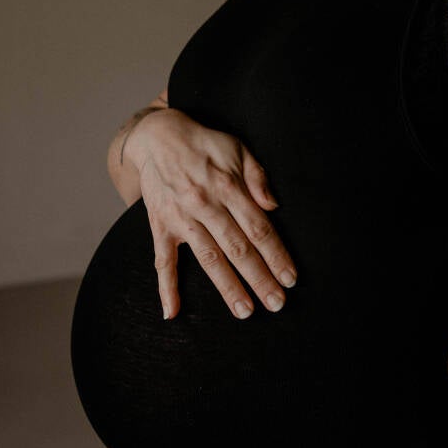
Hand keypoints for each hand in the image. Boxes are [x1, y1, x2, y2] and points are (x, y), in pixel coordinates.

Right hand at [125, 108, 296, 321]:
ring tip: (245, 310)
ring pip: (209, 259)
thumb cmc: (204, 144)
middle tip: (277, 304)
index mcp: (228, 187)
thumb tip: (274, 205)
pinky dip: (166, 288)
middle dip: (259, 277)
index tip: (290, 278)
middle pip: (238, 248)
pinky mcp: (160, 226)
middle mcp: (205, 205)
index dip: (276, 255)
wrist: (157, 136)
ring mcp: (181, 219)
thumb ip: (257, 177)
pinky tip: (173, 311)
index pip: (258, 228)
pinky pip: (163, 261)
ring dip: (228, 287)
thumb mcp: (237, 148)